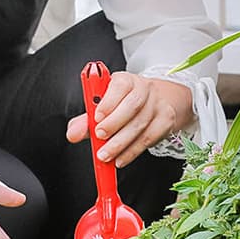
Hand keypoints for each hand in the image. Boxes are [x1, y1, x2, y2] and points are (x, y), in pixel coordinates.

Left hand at [66, 72, 192, 167]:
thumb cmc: (122, 105)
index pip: (119, 85)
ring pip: (141, 124)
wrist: (153, 103)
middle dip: (114, 124)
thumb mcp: (102, 108)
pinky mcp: (166, 120)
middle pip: (132, 106)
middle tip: (100, 138)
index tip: (96, 118)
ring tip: (106, 155)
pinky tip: (121, 158)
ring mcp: (158, 103)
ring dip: (121, 143)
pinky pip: (150, 138)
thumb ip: (85, 120)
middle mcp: (144, 88)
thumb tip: (73, 134)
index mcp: (125, 80)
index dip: (108, 102)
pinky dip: (133, 151)